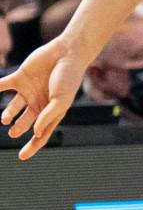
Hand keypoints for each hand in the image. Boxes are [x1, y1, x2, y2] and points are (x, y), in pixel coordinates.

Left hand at [0, 37, 86, 159]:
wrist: (67, 52)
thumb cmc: (69, 78)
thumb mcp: (62, 100)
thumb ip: (48, 116)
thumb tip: (35, 132)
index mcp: (52, 110)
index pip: (41, 132)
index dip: (32, 146)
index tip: (22, 157)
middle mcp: (39, 102)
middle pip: (26, 121)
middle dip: (18, 128)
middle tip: (12, 132)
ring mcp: (29, 90)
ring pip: (14, 106)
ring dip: (8, 113)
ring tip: (5, 119)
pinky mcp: (20, 77)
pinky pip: (3, 85)